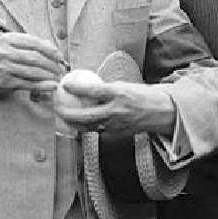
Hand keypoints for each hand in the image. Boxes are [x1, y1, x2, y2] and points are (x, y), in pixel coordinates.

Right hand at [0, 32, 65, 100]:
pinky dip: (43, 85)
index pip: (34, 42)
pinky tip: (51, 85)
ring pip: (33, 71)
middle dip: (52, 64)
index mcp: (7, 39)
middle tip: (60, 69)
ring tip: (57, 77)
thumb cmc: (2, 60)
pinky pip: (29, 83)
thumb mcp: (13, 47)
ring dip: (49, 76)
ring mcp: (4, 67)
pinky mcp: (6, 81)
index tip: (60, 56)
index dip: (51, 50)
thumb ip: (32, 45)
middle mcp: (4, 52)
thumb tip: (54, 50)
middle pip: (35, 57)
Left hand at [54, 79, 175, 136]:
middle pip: (85, 115)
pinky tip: (77, 123)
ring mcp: (116, 125)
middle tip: (56, 106)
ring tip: (62, 117)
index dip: (76, 88)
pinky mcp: (116, 134)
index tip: (64, 85)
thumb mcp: (124, 85)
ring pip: (88, 127)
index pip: (93, 92)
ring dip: (72, 123)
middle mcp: (116, 111)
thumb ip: (106, 88)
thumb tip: (86, 84)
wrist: (161, 113)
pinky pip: (96, 131)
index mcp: (119, 94)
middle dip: (67, 113)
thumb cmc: (142, 95)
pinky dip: (86, 127)